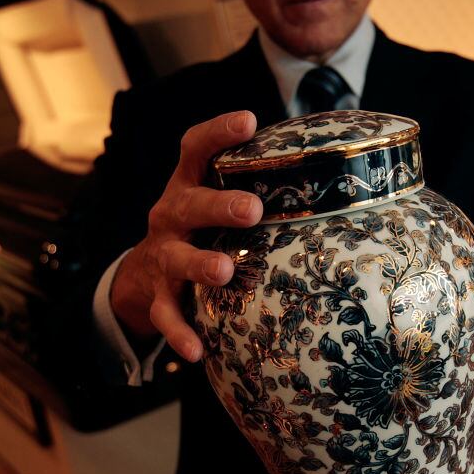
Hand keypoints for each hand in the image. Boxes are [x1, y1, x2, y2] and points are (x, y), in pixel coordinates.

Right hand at [109, 111, 262, 360]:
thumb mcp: (213, 200)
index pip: (195, 149)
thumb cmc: (200, 228)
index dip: (218, 133)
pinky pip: (167, 316)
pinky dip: (180, 333)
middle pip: (188, 203)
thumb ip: (254, 185)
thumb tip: (331, 169)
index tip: (248, 121)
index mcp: (188, 186)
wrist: (141, 275)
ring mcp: (163, 257)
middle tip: (251, 209)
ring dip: (199, 264)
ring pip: (177, 259)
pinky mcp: (158, 297)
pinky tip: (196, 352)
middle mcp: (171, 216)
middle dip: (219, 205)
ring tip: (224, 271)